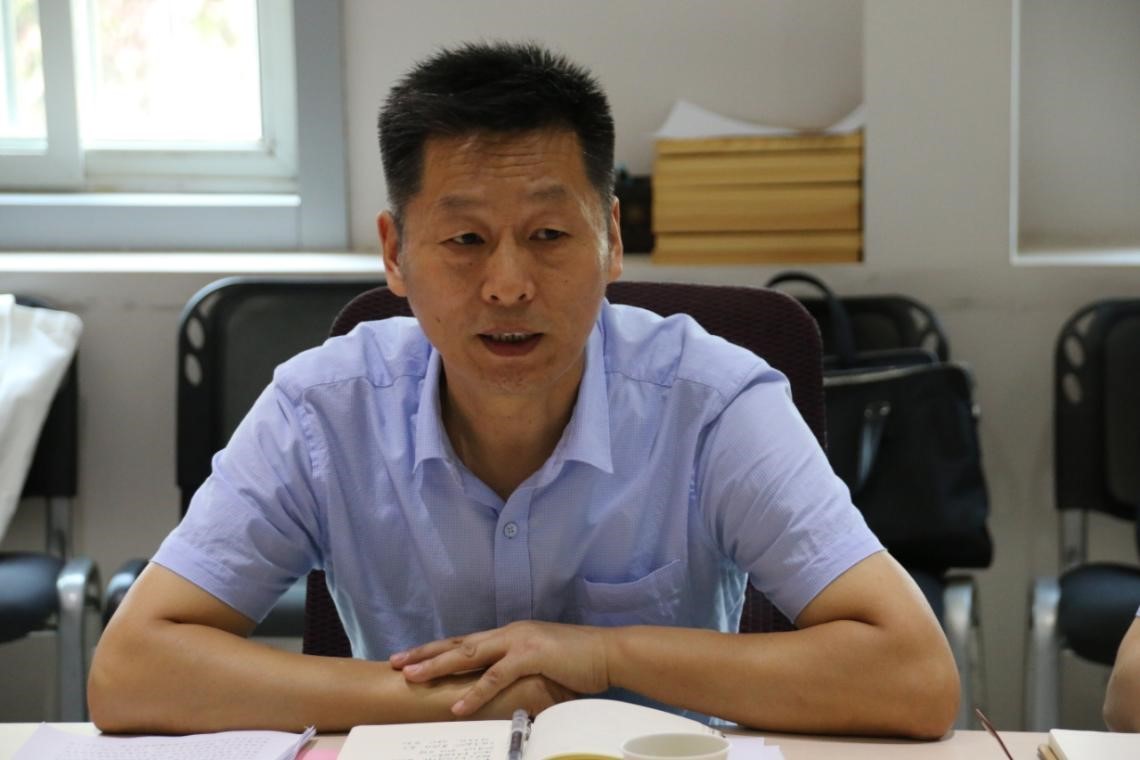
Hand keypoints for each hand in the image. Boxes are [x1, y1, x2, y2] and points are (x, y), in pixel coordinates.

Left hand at [391, 621, 611, 715]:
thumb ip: (519, 668)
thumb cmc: (579, 661)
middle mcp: (509, 633)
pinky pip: (495, 676)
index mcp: (511, 634)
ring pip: (469, 655)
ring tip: (412, 678)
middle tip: (396, 662)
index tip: (410, 657)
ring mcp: (519, 642)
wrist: (609, 653)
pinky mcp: (531, 655)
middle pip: (459, 643)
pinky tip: (456, 704)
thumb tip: (501, 684)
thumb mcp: (542, 661)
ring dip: (438, 666)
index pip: (466, 641)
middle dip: (425, 653)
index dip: (437, 649)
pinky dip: (474, 692)